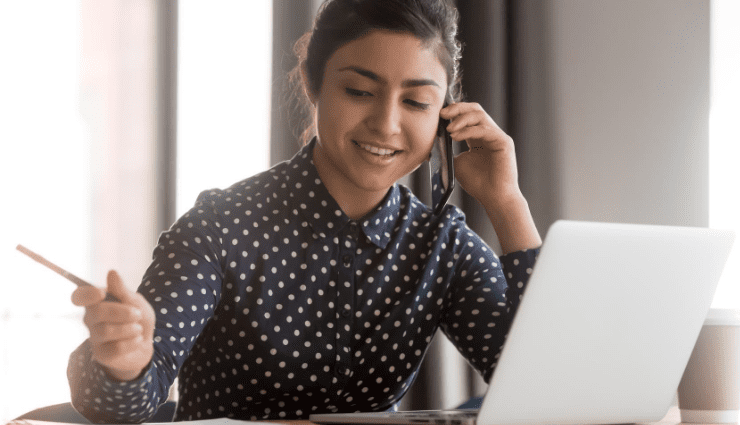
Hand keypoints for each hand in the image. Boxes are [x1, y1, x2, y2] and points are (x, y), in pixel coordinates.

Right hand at [72, 270, 154, 380]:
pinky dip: (132, 342)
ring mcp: (94, 337)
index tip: (101, 294)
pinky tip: (137, 340)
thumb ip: (122, 290)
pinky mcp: (101, 354)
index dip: (86, 294)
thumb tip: (111, 272)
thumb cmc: (138, 318)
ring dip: (130, 328)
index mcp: (96, 302)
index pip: (79, 296)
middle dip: (122, 312)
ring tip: (138, 328)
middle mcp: (90, 319)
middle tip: (138, 314)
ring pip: (107, 331)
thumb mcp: (136, 301)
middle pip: (98, 312)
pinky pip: (116, 348)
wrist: (146, 342)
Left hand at [440, 102, 541, 252]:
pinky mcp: (504, 141)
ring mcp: (497, 136)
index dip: (454, 111)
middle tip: (442, 114)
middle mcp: (489, 134)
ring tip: (449, 130)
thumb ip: (449, 151)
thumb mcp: (457, 163)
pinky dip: (468, 131)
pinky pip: (484, 129)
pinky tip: (455, 137)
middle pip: (475, 109)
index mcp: (479, 137)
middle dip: (457, 108)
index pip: (468, 115)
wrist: (494, 198)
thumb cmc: (478, 183)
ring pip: (480, 116)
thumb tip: (433, 141)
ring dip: (461, 119)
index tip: (438, 115)